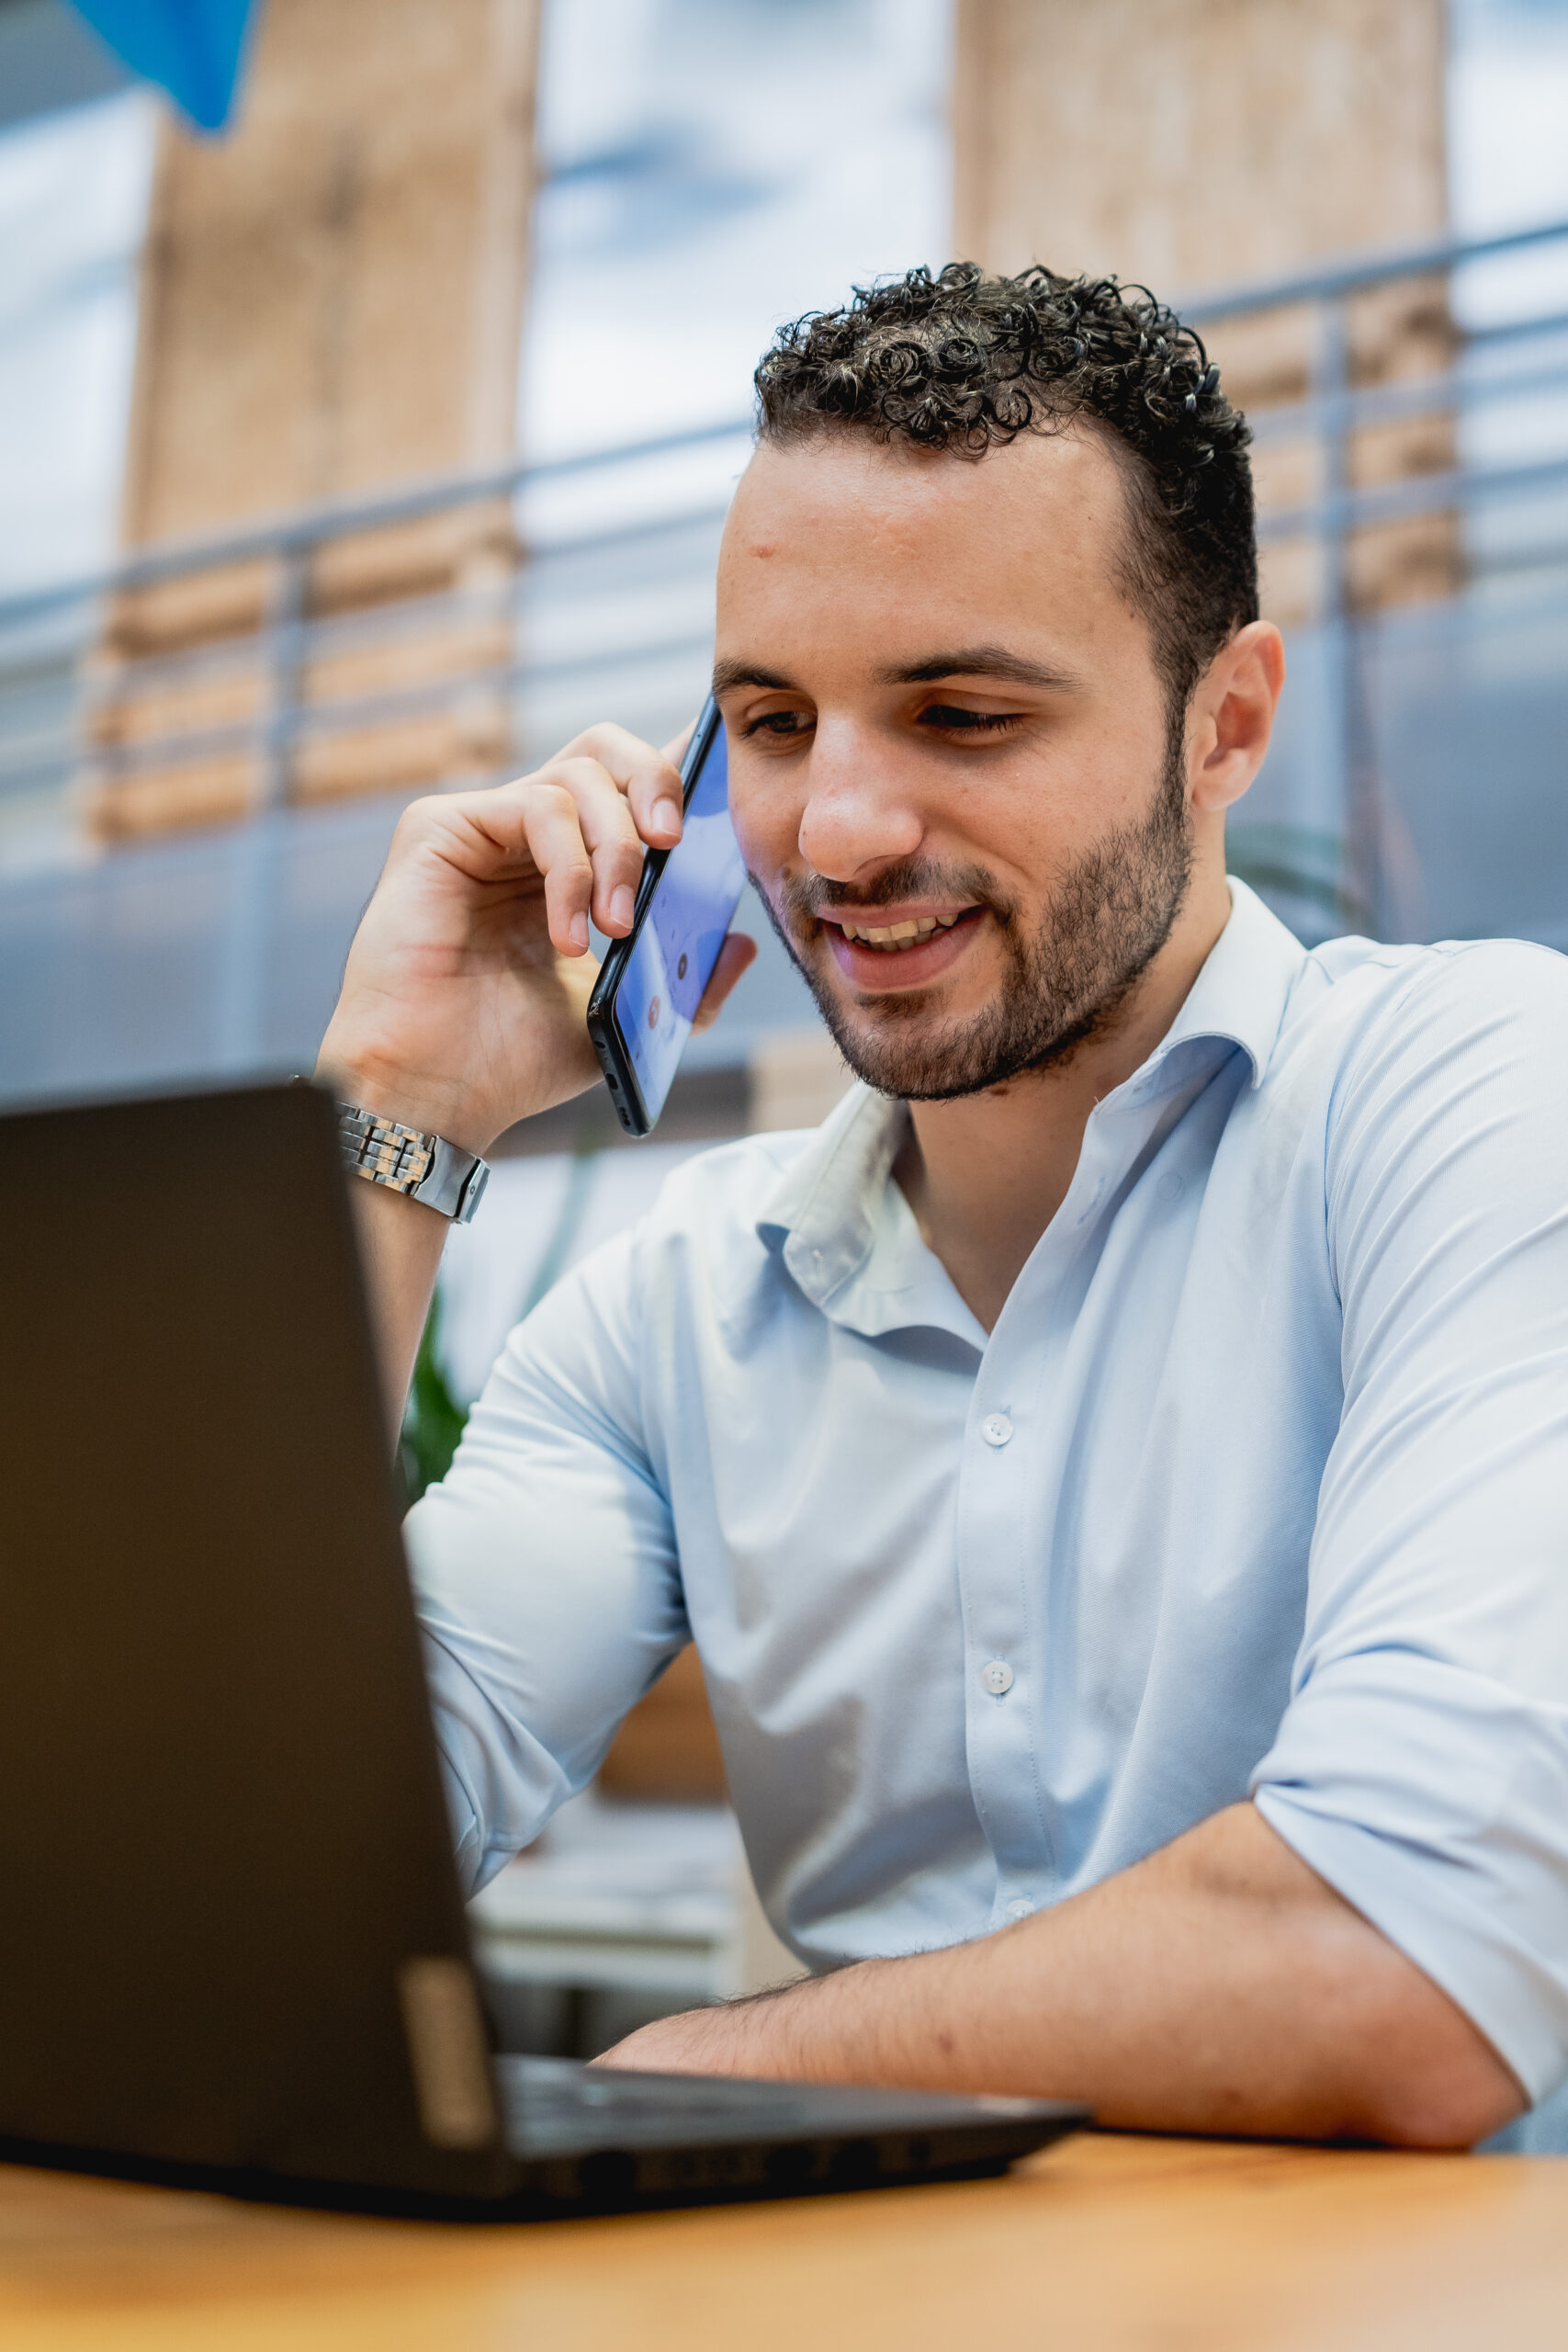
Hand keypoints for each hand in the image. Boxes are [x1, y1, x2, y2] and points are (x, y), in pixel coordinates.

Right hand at [317, 722, 754, 1151]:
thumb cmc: (510, 1061)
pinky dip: (570, 870)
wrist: (435, 1095)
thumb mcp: (623, 1018)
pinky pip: (535, 807)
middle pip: (605, 748)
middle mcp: (525, 834)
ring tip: (616, 930)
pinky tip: (568, 938)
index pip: (630, 789)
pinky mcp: (440, 827)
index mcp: (569, 866)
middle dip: (658, 781)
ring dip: (616, 851)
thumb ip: (683, 980)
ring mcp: (483, 825)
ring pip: (578, 774)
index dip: (681, 775)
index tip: (724, 794)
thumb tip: (744, 943)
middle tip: (675, 843)